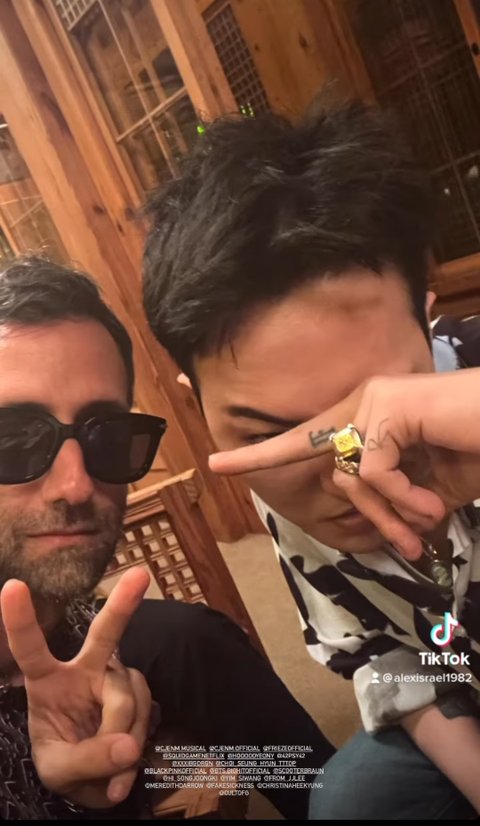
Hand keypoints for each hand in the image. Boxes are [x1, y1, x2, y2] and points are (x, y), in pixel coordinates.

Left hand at [0, 568, 151, 808]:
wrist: (95, 781)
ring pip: (127, 694)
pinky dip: (138, 741)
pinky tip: (127, 767)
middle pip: (104, 634)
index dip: (21, 620)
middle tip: (141, 575)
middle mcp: (84, 670)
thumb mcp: (59, 770)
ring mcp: (114, 680)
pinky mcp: (138, 694)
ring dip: (123, 732)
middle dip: (122, 604)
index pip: (30, 649)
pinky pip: (145, 709)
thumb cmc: (64, 762)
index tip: (13, 587)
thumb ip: (88, 759)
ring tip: (112, 768)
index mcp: (47, 681)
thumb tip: (128, 745)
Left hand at [209, 370, 479, 558]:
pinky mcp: (388, 406)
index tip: (216, 465)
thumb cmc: (478, 453)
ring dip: (392, 513)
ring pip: (349, 476)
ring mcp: (374, 398)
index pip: (304, 436)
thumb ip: (394, 497)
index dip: (259, 453)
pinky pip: (371, 472)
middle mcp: (364, 399)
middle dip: (370, 516)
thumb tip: (379, 523)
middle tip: (410, 545)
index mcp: (369, 414)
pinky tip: (433, 501)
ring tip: (431, 523)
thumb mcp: (428, 489)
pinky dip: (402, 498)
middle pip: (330, 467)